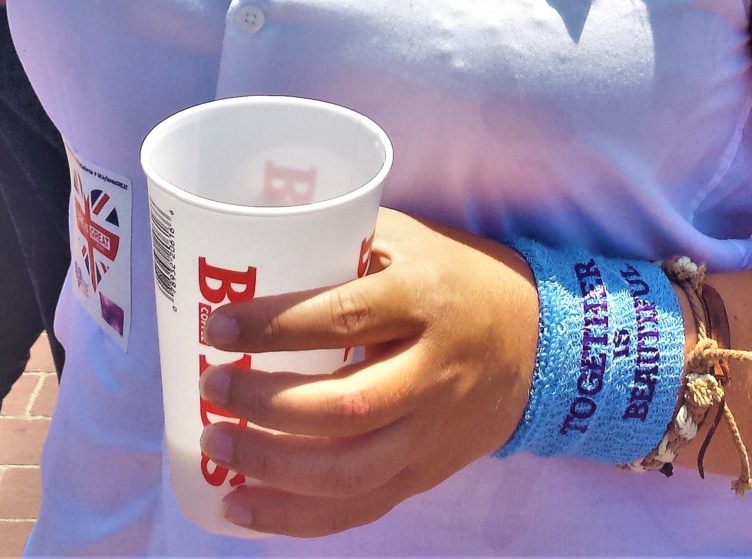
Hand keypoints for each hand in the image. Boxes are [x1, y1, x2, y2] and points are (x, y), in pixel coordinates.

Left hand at [198, 208, 537, 538]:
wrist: (538, 342)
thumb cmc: (459, 277)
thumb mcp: (414, 241)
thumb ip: (348, 241)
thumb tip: (260, 235)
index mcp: (424, 299)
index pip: (345, 316)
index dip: (277, 326)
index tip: (220, 326)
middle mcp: (432, 372)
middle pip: (344, 406)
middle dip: (266, 405)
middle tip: (213, 386)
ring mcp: (431, 432)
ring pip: (348, 471)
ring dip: (271, 468)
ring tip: (216, 447)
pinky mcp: (426, 474)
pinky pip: (358, 508)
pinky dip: (296, 517)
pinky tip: (243, 506)